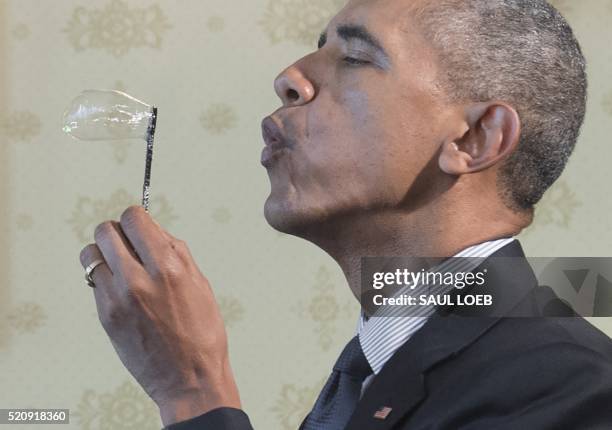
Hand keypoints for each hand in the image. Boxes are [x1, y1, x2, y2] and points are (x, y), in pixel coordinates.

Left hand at [79, 206, 240, 425]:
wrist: (188, 378)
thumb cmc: (201, 333)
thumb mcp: (200, 284)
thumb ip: (176, 252)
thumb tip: (154, 231)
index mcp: (168, 267)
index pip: (134, 218)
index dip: (137, 218)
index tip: (141, 226)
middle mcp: (138, 279)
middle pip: (106, 230)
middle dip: (118, 232)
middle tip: (130, 245)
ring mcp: (116, 298)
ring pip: (91, 253)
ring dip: (104, 253)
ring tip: (121, 266)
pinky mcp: (104, 315)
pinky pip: (94, 281)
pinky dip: (104, 277)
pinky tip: (122, 289)